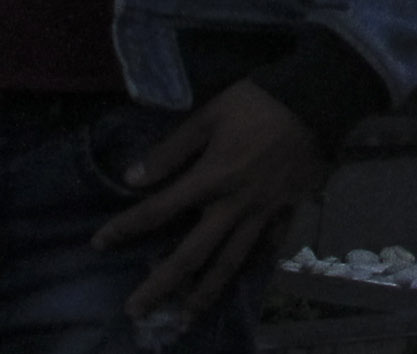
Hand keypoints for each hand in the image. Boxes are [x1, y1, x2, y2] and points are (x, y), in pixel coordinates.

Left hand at [94, 80, 326, 322]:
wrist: (317, 99)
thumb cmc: (258, 103)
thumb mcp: (210, 114)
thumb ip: (172, 149)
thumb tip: (133, 178)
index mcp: (211, 178)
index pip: (159, 210)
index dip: (127, 227)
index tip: (99, 242)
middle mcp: (233, 205)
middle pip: (192, 254)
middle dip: (161, 284)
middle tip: (136, 310)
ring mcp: (263, 213)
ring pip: (231, 261)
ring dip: (205, 292)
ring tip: (186, 317)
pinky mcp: (288, 210)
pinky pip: (269, 245)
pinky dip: (255, 263)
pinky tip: (242, 278)